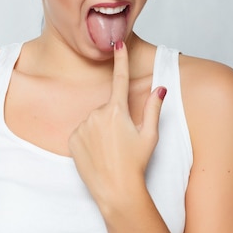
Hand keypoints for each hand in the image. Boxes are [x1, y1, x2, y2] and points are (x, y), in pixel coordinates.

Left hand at [68, 42, 166, 210]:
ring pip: (93, 121)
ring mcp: (83, 126)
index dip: (120, 59)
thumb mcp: (150, 136)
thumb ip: (153, 109)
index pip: (120, 79)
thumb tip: (160, 89)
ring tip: (109, 151)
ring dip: (101, 131)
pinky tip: (97, 154)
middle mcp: (97, 114)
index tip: (118, 42)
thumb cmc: (136, 165)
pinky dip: (88, 140)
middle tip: (121, 142)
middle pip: (107, 108)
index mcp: (118, 111)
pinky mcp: (72, 139)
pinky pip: (82, 132)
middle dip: (114, 120)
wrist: (116, 190)